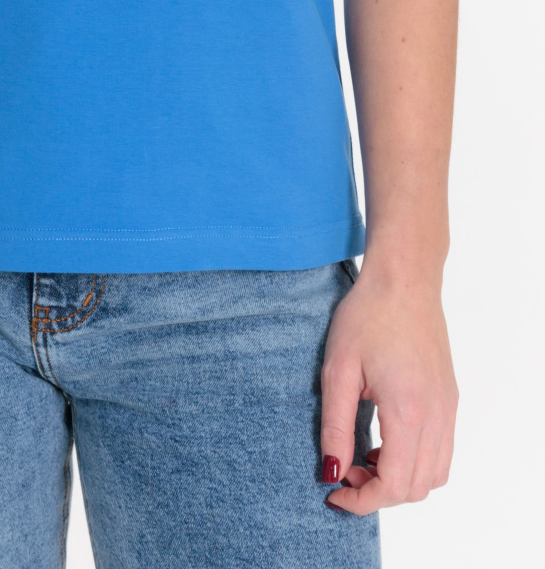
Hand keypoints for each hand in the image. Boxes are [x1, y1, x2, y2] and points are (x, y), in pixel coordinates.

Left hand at [320, 264, 457, 513]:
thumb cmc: (367, 316)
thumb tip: (331, 471)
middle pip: (417, 487)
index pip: (394, 484)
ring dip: (399, 480)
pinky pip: (441, 451)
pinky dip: (415, 461)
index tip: (333, 491)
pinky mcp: (449, 399)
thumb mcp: (338, 371)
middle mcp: (436, 416)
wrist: (404, 280)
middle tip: (343, 469)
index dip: (362, 500)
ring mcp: (448, 408)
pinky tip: (384, 440)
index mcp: (408, 411)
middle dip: (378, 492)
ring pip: (434, 474)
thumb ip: (335, 427)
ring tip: (362, 455)